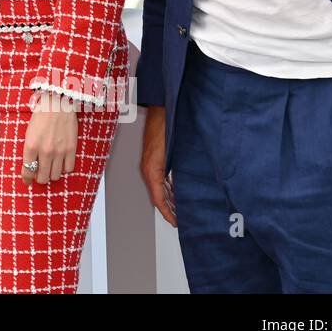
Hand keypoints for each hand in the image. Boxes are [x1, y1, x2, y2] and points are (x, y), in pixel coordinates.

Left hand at [21, 91, 77, 185]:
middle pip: (42, 178)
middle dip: (40, 178)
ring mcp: (59, 152)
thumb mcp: (29, 133)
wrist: (57, 103)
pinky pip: (68, 169)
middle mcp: (44, 151)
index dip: (27, 179)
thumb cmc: (41, 115)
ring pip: (55, 176)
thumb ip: (29, 150)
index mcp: (30, 146)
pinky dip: (65, 168)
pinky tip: (61, 162)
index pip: (27, 172)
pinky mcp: (71, 149)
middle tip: (40, 174)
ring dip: (52, 174)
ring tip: (51, 167)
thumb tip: (31, 165)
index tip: (28, 181)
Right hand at [139, 105, 175, 226]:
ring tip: (179, 209)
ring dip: (168, 199)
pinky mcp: (154, 157)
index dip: (167, 213)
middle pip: (157, 195)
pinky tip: (176, 190)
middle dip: (168, 209)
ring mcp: (149, 162)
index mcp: (151, 169)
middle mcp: (148, 167)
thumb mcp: (172, 152)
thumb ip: (175, 173)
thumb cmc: (165, 125)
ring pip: (158, 187)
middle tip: (179, 220)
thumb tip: (183, 191)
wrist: (161, 108)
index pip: (158, 198)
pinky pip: (159, 178)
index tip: (175, 222)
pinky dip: (167, 188)